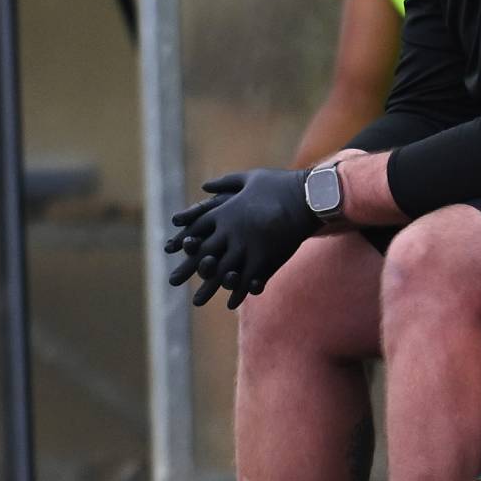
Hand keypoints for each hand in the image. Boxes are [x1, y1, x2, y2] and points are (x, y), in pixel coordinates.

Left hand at [161, 166, 322, 307]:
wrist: (308, 197)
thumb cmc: (280, 184)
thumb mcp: (249, 178)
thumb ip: (225, 183)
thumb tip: (205, 187)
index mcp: (224, 212)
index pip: (197, 229)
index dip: (184, 240)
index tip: (174, 250)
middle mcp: (230, 231)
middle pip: (203, 254)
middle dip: (187, 269)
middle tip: (172, 282)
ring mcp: (245, 246)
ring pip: (221, 272)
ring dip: (208, 288)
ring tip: (196, 302)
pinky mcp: (263, 258)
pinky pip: (246, 280)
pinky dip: (237, 292)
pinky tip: (230, 303)